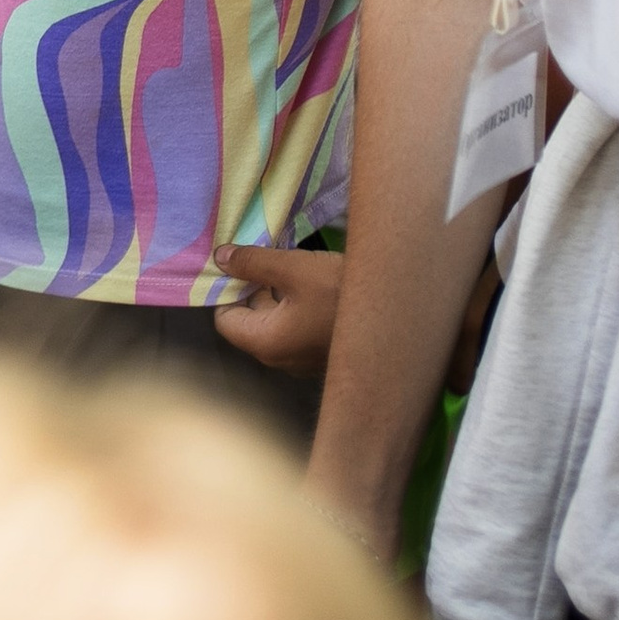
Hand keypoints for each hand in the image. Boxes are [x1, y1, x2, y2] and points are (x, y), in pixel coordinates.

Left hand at [212, 241, 343, 382]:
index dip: (226, 289)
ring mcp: (303, 361)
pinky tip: (312, 283)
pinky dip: (297, 306)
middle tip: (266, 259)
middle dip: (254, 288)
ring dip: (278, 295)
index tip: (237, 263)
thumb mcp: (294, 268)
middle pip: (250, 320)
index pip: (224, 319)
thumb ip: (253, 263)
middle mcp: (280, 360)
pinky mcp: (322, 354)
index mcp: (266, 344)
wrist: (398, 317)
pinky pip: (296, 329)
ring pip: (275, 322)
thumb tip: (220, 258)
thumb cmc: (341, 293)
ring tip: (292, 267)